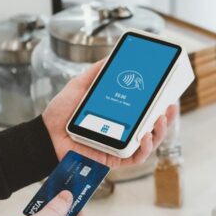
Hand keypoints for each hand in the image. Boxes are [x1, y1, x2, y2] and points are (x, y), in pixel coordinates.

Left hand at [42, 60, 178, 166]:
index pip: (144, 109)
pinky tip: (144, 136)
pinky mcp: (115, 159)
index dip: (159, 103)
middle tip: (170, 104)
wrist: (46, 135)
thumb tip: (112, 56)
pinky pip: (137, 157)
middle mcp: (123, 131)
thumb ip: (96, 72)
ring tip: (160, 118)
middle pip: (153, 126)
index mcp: (119, 115)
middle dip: (166, 117)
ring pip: (150, 142)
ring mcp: (120, 146)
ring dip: (159, 131)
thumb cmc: (61, 114)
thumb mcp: (80, 86)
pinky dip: (144, 148)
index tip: (168, 92)